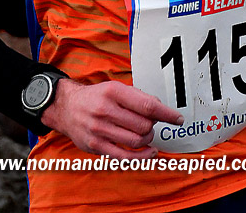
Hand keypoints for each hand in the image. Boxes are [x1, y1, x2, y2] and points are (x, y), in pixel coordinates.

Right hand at [41, 79, 183, 159]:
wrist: (67, 107)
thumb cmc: (96, 97)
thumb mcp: (115, 88)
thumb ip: (137, 97)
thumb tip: (160, 109)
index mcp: (113, 92)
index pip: (147, 105)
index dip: (167, 113)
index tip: (178, 119)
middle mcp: (105, 110)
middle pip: (144, 125)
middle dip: (153, 126)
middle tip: (152, 123)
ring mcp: (100, 130)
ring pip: (137, 141)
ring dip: (148, 140)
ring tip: (145, 134)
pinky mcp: (96, 146)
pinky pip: (125, 156)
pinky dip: (142, 157)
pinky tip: (149, 152)